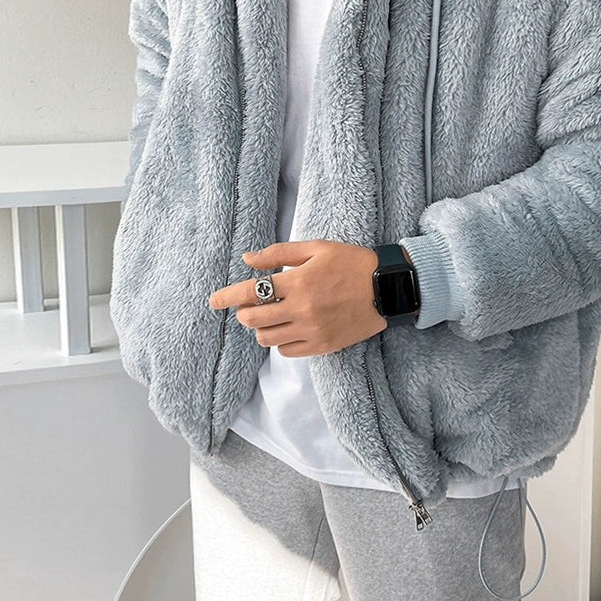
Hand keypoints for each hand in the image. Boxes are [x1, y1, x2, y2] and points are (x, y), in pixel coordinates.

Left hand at [207, 239, 387, 356]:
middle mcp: (301, 309)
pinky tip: (288, 329)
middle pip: (253, 319)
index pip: (250, 292)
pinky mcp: (322, 346)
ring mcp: (312, 331)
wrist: (387, 288)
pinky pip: (287, 351)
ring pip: (267, 338)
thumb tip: (248, 259)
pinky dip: (280, 341)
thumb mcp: (316, 248)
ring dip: (261, 328)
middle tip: (249, 305)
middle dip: (244, 312)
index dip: (227, 296)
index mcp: (298, 282)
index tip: (213, 301)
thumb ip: (279, 252)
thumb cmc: (351, 262)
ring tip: (270, 317)